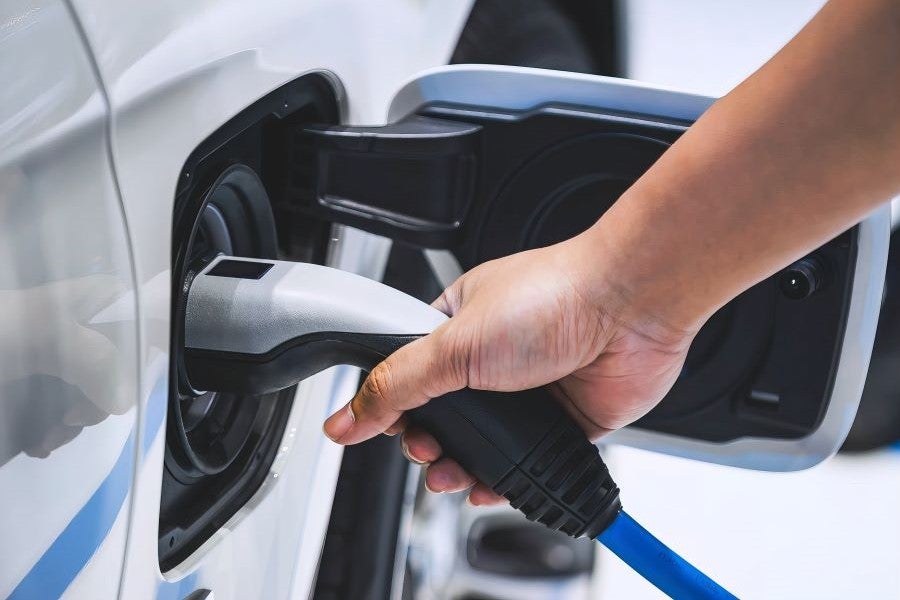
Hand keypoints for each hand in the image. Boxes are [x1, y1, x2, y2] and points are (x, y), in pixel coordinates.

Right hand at [323, 232, 697, 504]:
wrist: (630, 306)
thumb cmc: (552, 296)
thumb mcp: (453, 343)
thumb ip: (396, 386)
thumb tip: (345, 418)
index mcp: (459, 324)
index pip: (410, 374)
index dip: (396, 407)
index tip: (388, 428)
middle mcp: (494, 357)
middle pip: (446, 417)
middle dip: (429, 443)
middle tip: (425, 451)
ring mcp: (530, 390)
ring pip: (484, 445)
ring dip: (462, 467)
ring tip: (451, 475)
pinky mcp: (564, 420)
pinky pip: (527, 461)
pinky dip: (504, 480)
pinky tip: (487, 485)